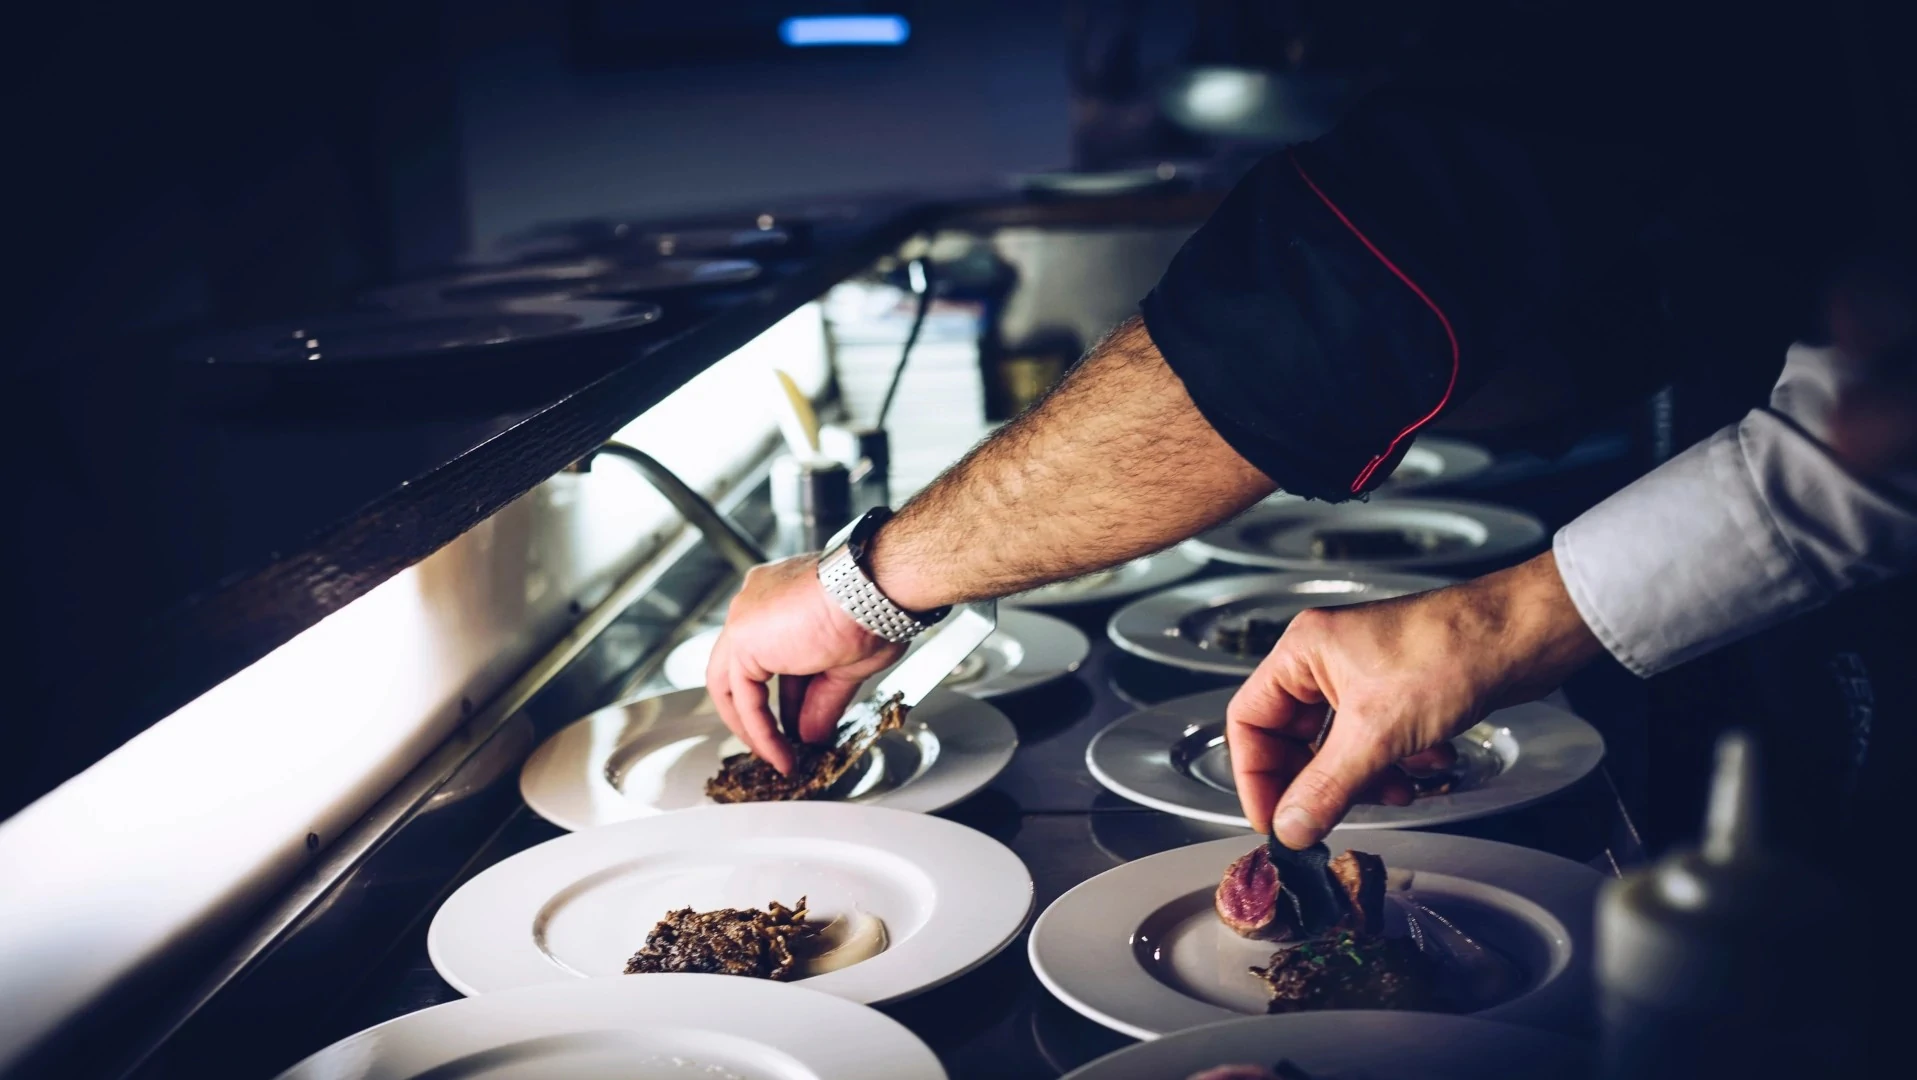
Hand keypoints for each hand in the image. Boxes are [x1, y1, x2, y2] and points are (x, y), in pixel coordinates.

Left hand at [705, 555, 905, 773]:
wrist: (874, 592)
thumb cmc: (874, 608)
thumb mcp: (847, 665)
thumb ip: (821, 700)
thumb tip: (812, 734)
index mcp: (781, 596)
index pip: (774, 655)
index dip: (788, 695)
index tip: (799, 723)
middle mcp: (756, 603)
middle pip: (745, 669)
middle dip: (760, 713)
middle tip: (779, 745)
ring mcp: (745, 618)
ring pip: (733, 684)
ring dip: (755, 727)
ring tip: (779, 758)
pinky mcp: (742, 640)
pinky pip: (744, 698)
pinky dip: (760, 730)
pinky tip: (781, 753)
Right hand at [1227, 551, 1602, 847]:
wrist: (1524, 635)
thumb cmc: (1452, 651)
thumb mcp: (1377, 733)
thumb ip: (1326, 788)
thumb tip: (1290, 828)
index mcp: (1302, 652)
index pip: (1248, 721)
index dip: (1255, 776)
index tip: (1273, 820)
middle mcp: (1326, 661)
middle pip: (1293, 739)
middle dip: (1319, 782)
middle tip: (1330, 819)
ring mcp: (1364, 676)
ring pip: (1338, 747)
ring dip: (1364, 778)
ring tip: (1396, 790)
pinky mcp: (1399, 692)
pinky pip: (1376, 743)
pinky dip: (1396, 764)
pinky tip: (1427, 767)